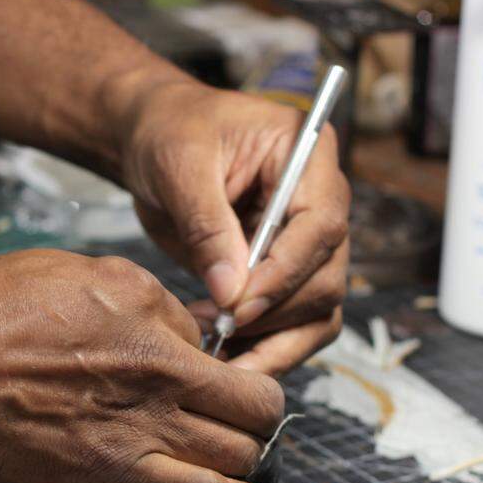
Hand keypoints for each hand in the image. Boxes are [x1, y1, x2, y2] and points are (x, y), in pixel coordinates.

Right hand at [0, 249, 283, 482]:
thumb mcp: (71, 270)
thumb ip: (136, 295)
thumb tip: (171, 324)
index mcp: (149, 319)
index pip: (224, 345)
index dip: (223, 358)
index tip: (210, 371)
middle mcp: (160, 378)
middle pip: (255, 405)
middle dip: (259, 410)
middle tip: (245, 416)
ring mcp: (140, 432)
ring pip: (239, 456)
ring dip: (250, 458)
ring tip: (247, 463)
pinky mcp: (112, 477)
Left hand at [114, 78, 350, 374]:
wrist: (156, 140)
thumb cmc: (169, 133)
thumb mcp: (179, 167)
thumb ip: (207, 227)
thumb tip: (231, 293)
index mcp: (306, 157)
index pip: (321, 226)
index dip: (285, 273)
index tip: (239, 306)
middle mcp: (320, 202)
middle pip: (326, 278)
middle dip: (274, 315)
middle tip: (217, 331)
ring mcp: (305, 244)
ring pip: (318, 312)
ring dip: (272, 343)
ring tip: (213, 347)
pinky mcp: (282, 275)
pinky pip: (292, 324)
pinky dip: (262, 347)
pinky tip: (218, 349)